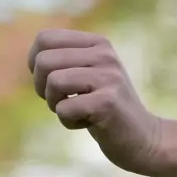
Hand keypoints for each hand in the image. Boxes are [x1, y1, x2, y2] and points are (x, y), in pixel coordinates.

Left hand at [28, 29, 162, 172]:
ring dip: (56, 105)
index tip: (50, 82)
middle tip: (63, 101)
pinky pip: (64, 109)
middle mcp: (105, 54)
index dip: (35, 64)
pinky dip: (69, 122)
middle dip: (42, 87)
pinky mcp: (108, 102)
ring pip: (53, 82)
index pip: (44, 38)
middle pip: (44, 61)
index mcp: (98, 43)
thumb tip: (33, 57)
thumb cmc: (105, 108)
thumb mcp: (88, 76)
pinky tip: (90, 123)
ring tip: (78, 111)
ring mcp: (109, 77)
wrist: (143, 138)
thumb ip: (64, 61)